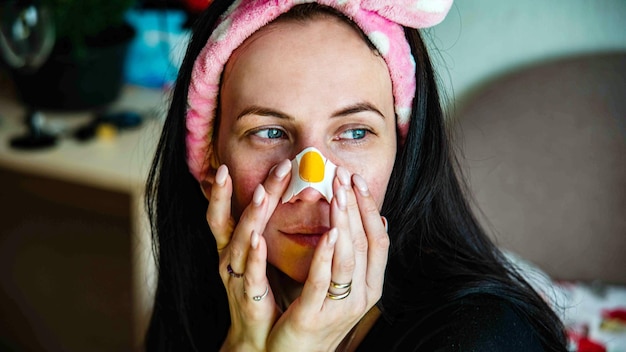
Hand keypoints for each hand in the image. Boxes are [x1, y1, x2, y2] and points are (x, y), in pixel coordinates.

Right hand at [206, 160, 291, 350]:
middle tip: (281, 166)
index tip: (277, 161)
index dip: (260, 185)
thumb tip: (301, 201)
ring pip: (240, 241)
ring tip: (263, 193)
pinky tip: (258, 239)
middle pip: (243, 218)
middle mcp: (234, 257)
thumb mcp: (270, 259)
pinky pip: (248, 274)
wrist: (260, 341)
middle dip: (261, 192)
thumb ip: (279, 232)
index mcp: (241, 246)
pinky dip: (252, 256)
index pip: (244, 208)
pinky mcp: (246, 297)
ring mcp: (237, 276)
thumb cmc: (268, 296)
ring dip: (252, 216)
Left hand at [266, 167, 389, 350]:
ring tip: (336, 193)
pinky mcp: (314, 315)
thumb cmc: (315, 314)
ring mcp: (340, 307)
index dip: (369, 208)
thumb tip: (379, 220)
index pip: (379, 239)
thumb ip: (356, 255)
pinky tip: (327, 232)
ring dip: (343, 222)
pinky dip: (326, 254)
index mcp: (370, 286)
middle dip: (355, 206)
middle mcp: (361, 297)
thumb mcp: (342, 284)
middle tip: (343, 176)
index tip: (357, 179)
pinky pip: (322, 280)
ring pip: (348, 258)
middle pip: (364, 243)